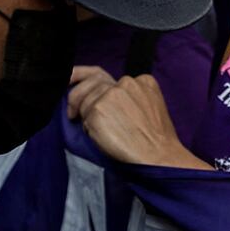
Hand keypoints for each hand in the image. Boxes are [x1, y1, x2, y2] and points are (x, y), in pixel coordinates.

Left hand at [67, 66, 210, 170]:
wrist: (157, 155)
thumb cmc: (156, 140)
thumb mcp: (151, 108)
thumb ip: (131, 98)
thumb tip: (107, 102)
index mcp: (142, 81)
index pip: (111, 75)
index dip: (87, 78)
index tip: (72, 79)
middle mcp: (125, 83)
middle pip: (94, 82)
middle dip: (77, 95)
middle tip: (71, 112)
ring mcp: (111, 95)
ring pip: (87, 100)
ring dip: (87, 116)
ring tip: (100, 134)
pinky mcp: (98, 109)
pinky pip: (85, 118)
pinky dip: (89, 130)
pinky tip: (102, 139)